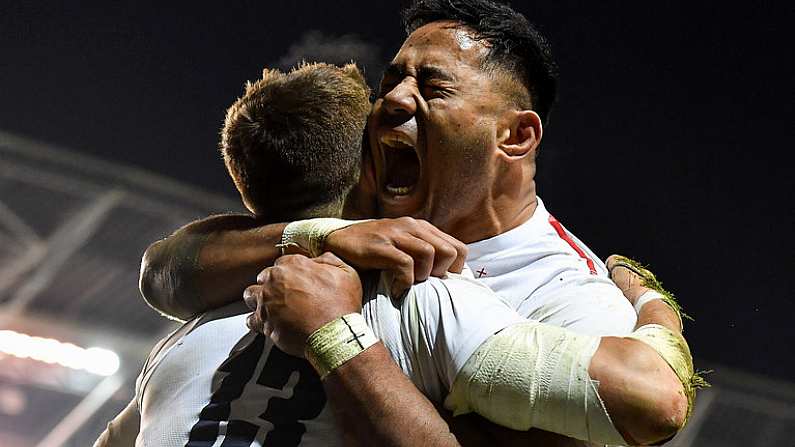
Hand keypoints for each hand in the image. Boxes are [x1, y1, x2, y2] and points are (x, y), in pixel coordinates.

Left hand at [243, 253, 362, 357]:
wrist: (334, 334)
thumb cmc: (341, 305)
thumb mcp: (346, 272)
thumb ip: (329, 259)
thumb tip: (318, 258)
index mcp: (294, 265)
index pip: (282, 262)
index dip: (288, 272)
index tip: (294, 280)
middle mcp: (276, 280)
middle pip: (264, 276)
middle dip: (271, 283)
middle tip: (282, 293)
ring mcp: (267, 301)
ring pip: (251, 295)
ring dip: (258, 298)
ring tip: (268, 305)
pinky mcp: (263, 322)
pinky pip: (250, 320)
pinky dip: (256, 321)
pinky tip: (265, 322)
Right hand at [325, 217, 467, 295]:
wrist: (338, 240)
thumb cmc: (373, 248)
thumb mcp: (402, 244)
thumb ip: (423, 252)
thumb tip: (446, 275)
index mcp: (421, 227)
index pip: (458, 247)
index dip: (455, 268)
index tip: (441, 281)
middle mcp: (412, 226)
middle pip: (449, 251)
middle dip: (441, 273)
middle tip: (425, 283)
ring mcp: (396, 234)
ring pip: (429, 254)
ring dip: (422, 276)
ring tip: (409, 284)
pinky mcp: (381, 246)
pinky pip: (405, 264)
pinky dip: (404, 282)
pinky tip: (395, 289)